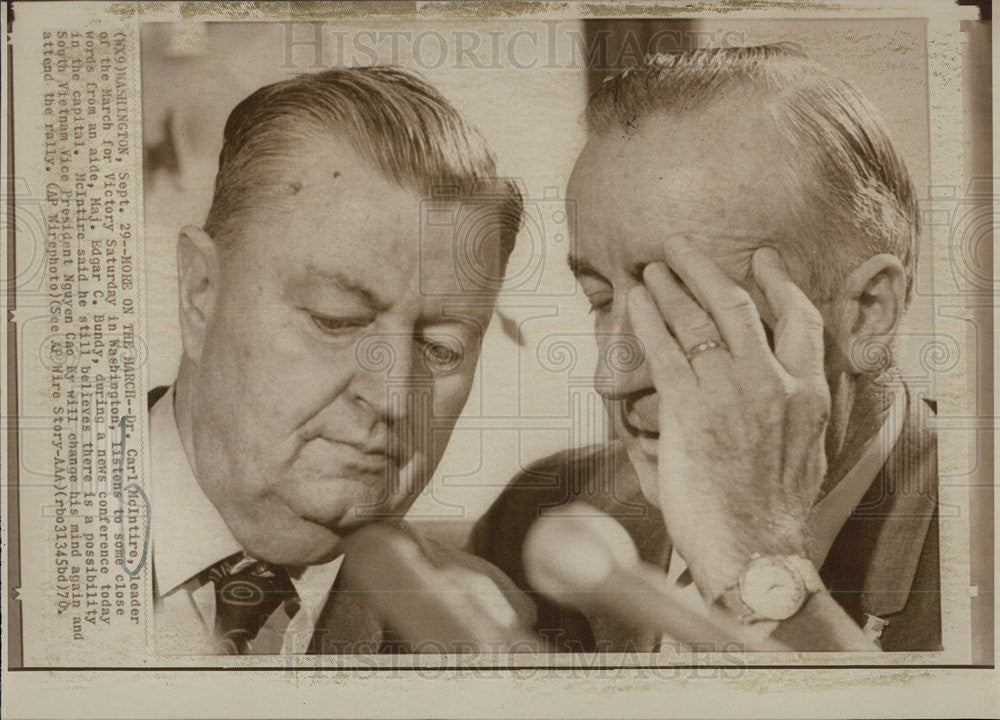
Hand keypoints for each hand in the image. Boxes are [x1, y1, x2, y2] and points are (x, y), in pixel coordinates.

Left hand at [626, 236, 829, 600]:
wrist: (755, 554)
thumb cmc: (771, 517)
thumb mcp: (801, 459)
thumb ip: (780, 420)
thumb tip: (753, 403)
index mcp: (809, 394)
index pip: (802, 321)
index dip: (780, 283)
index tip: (762, 261)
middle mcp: (775, 383)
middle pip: (741, 305)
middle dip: (707, 269)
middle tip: (682, 247)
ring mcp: (732, 393)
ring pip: (698, 321)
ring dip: (670, 288)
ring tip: (651, 269)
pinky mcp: (690, 410)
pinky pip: (664, 350)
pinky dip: (647, 320)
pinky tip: (634, 302)